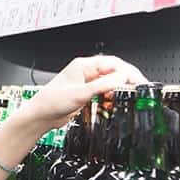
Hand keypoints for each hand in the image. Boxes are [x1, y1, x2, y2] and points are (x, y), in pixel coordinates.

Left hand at [18, 55, 146, 131]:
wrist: (40, 117)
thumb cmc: (51, 101)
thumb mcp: (81, 93)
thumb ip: (103, 85)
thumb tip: (123, 78)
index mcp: (84, 65)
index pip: (113, 63)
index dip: (129, 71)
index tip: (139, 81)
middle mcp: (86, 72)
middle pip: (114, 71)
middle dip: (127, 79)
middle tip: (139, 89)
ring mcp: (86, 83)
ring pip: (110, 82)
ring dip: (120, 88)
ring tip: (130, 96)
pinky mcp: (86, 94)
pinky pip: (104, 92)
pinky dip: (112, 96)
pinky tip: (115, 102)